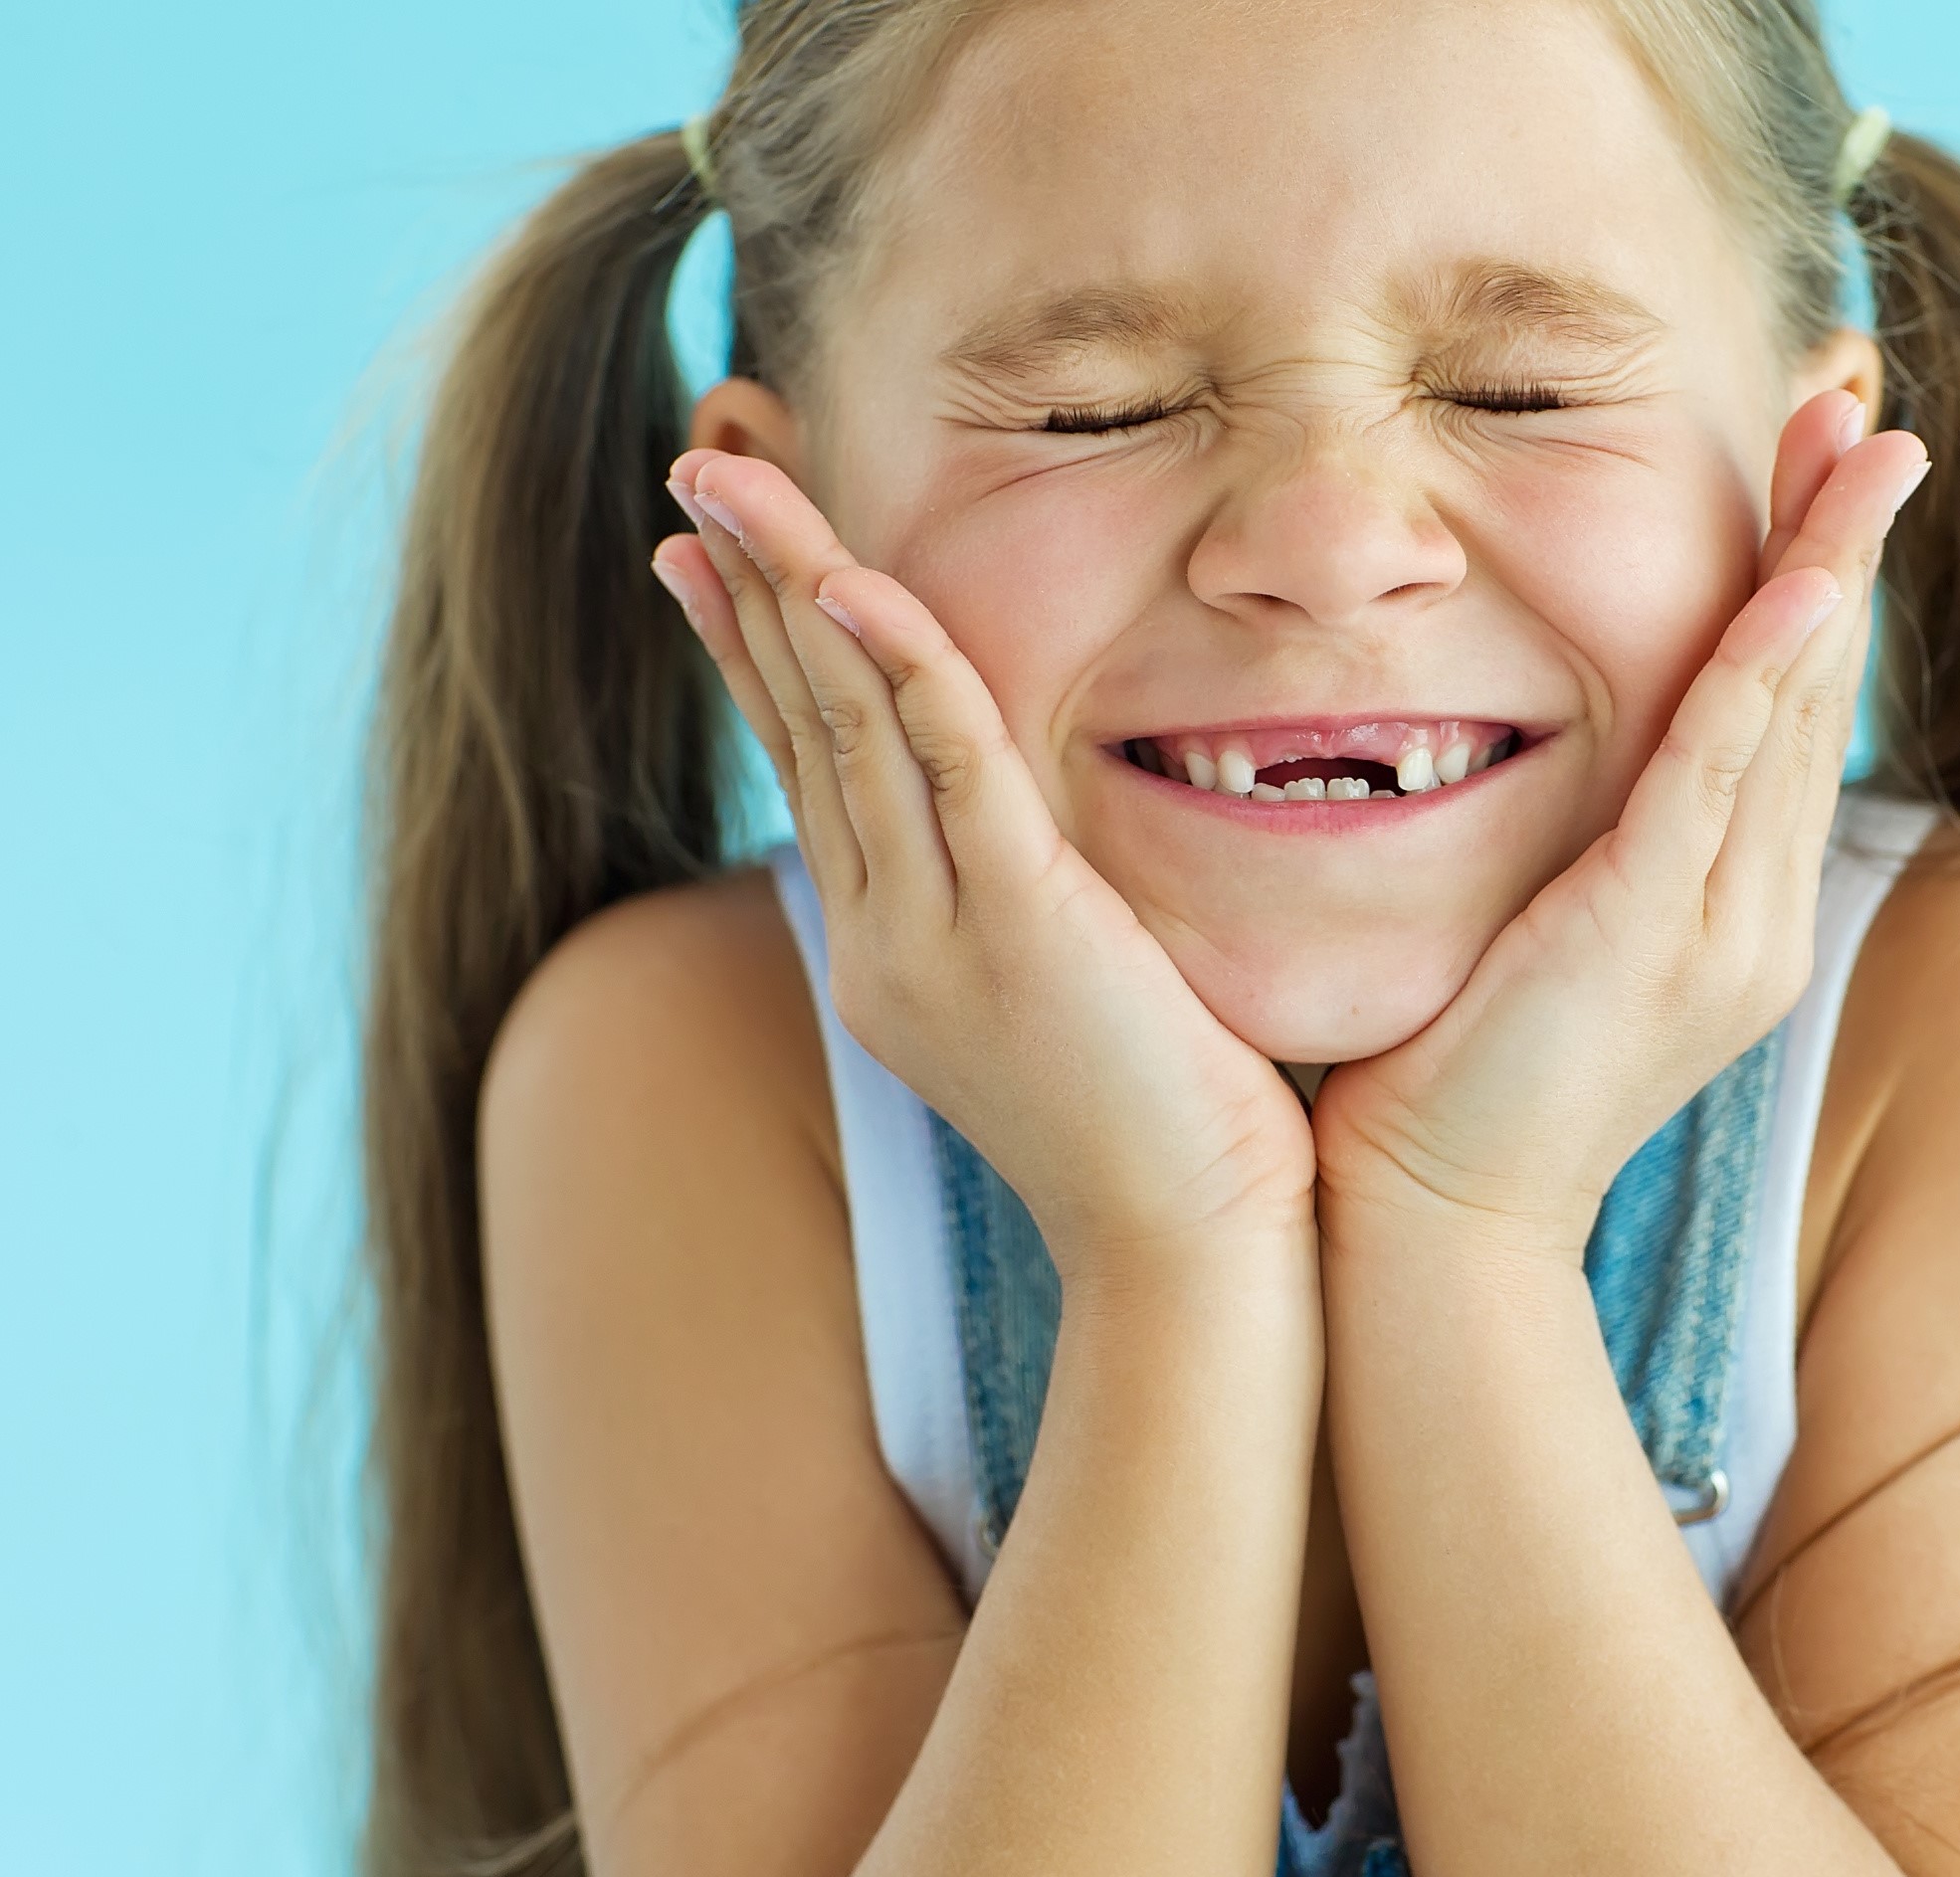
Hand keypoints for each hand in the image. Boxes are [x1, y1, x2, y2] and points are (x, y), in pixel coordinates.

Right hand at [654, 449, 1317, 1273]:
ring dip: (785, 586)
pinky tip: (847, 579)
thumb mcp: (1080, 1008)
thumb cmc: (1173, 1140)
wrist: (1193, 1257)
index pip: (817, 768)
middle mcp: (891, 938)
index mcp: (900, 953)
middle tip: (693, 464)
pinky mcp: (1023, 930)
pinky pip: (945, 769)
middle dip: (745, 585)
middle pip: (804, 725)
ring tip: (724, 476)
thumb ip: (1041, 918)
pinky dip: (896, 665)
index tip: (706, 552)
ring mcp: (938, 938)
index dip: (758, 649)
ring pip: (846, 725)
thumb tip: (1048, 858)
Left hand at [1310, 392, 1929, 1253]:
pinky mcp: (1649, 933)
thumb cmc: (1442, 1089)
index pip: (1774, 716)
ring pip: (1787, 713)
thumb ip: (1556, 854)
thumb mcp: (1522, 944)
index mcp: (1720, 913)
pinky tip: (1794, 577)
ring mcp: (1715, 929)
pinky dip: (1759, 669)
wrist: (1434, 1230)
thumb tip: (1523, 763)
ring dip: (1830, 564)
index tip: (1816, 465)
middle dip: (1842, 538)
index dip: (1807, 583)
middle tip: (1864, 402)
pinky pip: (1717, 775)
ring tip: (1866, 439)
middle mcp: (1748, 914)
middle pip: (1811, 691)